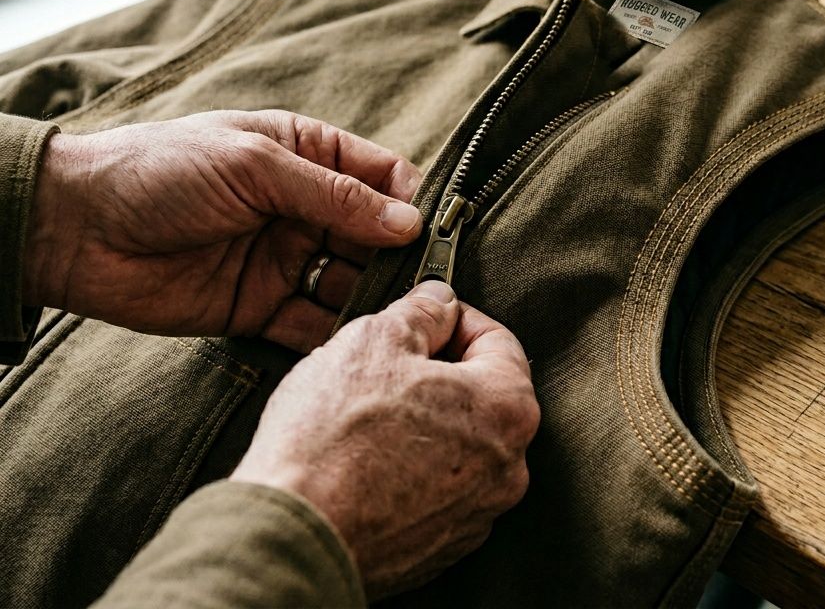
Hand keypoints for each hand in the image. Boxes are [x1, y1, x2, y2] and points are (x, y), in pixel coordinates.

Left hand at [23, 110, 422, 351]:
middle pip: (376, 237)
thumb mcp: (254, 166)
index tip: (427, 233)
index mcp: (306, 155)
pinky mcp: (259, 308)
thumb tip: (408, 222)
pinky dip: (332, 335)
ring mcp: (284, 259)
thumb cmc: (160, 171)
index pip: (383, 176)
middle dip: (399, 260)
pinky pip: (311, 325)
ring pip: (351, 284)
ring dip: (371, 300)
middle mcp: (303, 208)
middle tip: (419, 288)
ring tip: (385, 318)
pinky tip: (348, 343)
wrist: (74, 229)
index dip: (410, 202)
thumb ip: (334, 195)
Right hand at [230, 281, 538, 595]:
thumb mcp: (374, 340)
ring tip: (366, 418)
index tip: (422, 317)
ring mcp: (478, 513)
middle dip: (437, 374)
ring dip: (424, 424)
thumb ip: (421, 312)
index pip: (498, 341)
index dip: (454, 319)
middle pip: (481, 397)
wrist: (292, 535)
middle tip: (384, 368)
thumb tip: (438, 301)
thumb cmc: (333, 438)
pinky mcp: (443, 548)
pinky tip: (365, 464)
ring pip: (459, 446)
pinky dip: (410, 473)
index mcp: (508, 409)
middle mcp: (509, 467)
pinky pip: (435, 492)